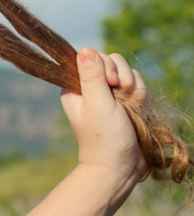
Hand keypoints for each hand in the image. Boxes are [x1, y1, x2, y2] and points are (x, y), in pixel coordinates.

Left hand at [61, 47, 149, 189]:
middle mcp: (90, 86)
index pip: (93, 56)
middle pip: (113, 61)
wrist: (120, 166)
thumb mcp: (97, 104)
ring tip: (128, 110)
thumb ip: (92, 76)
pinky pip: (138, 85)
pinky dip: (141, 98)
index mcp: (75, 86)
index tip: (111, 85)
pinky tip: (136, 112)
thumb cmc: (105, 137)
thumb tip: (85, 49)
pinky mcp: (125, 100)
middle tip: (120, 101)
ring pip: (128, 73)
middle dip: (123, 80)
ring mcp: (109, 93)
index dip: (107, 67)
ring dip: (134, 91)